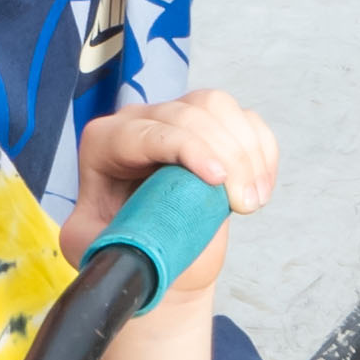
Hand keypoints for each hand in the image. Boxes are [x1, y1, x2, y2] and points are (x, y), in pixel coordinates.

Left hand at [80, 92, 276, 313]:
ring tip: (254, 198)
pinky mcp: (211, 125)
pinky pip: (244, 119)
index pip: (147, 133)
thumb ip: (96, 240)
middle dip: (225, 155)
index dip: (188, 150)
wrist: (160, 254)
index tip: (217, 180)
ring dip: (246, 149)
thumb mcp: (100, 248)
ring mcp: (176, 117)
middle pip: (188, 114)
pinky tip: (262, 187)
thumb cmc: (127, 248)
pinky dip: (262, 149)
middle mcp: (138, 121)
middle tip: (244, 204)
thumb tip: (110, 239)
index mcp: (104, 143)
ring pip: (217, 105)